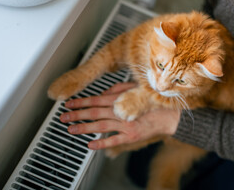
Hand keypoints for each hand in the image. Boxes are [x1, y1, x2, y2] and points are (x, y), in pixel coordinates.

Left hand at [60, 82, 180, 149]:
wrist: (169, 115)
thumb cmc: (153, 101)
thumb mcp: (135, 88)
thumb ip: (117, 90)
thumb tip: (102, 95)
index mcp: (121, 99)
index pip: (96, 100)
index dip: (81, 102)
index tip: (69, 104)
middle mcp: (121, 111)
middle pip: (94, 113)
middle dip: (77, 115)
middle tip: (63, 118)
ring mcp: (126, 124)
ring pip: (101, 125)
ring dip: (84, 128)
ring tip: (71, 130)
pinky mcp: (131, 135)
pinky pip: (114, 140)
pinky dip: (101, 142)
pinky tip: (90, 145)